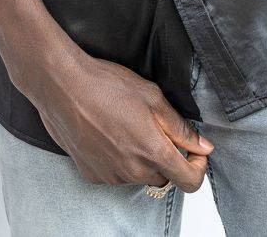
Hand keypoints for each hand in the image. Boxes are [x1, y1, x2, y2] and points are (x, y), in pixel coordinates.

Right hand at [31, 46, 213, 189]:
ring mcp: (111, 176)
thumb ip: (180, 127)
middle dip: (167, 158)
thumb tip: (203, 146)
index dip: (198, 167)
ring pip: (139, 175)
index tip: (194, 150)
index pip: (190, 182)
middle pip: (164, 177)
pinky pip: (116, 174)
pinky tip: (108, 133)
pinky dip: (119, 160)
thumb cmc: (107, 85)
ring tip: (126, 125)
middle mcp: (133, 172)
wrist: (63, 86)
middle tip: (156, 128)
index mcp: (153, 152)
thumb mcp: (152, 96)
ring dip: (141, 158)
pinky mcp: (92, 174)